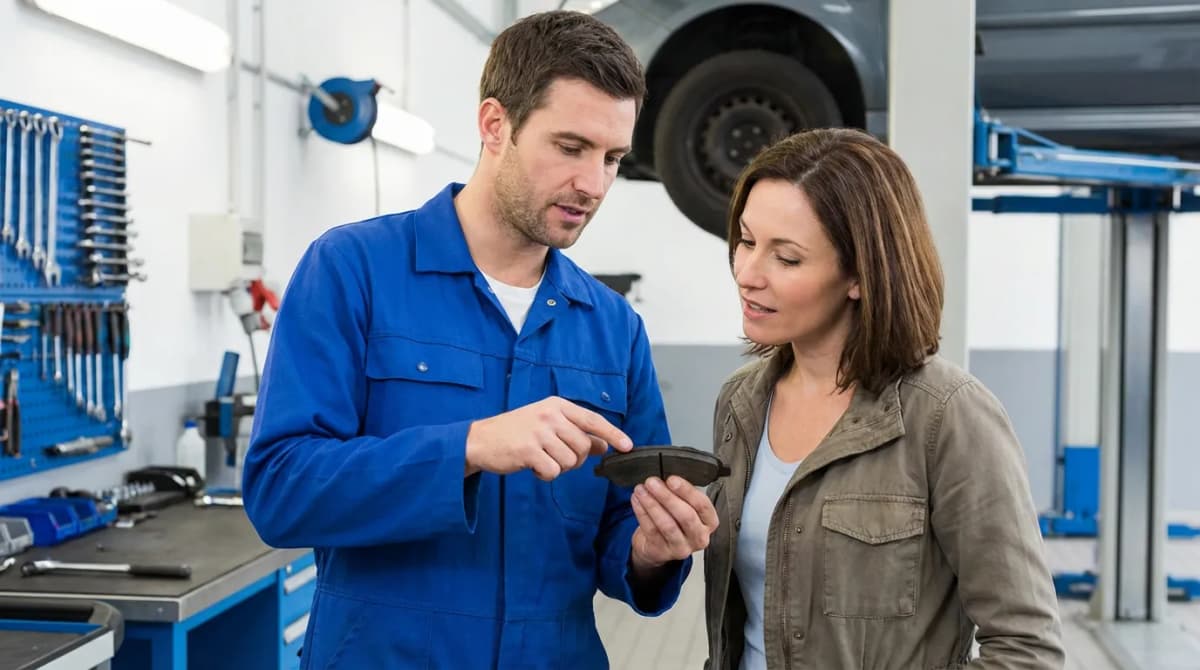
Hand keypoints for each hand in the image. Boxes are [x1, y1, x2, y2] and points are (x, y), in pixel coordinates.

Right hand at [465, 396, 632, 479]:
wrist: (479, 439)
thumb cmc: (516, 432)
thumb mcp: (547, 424)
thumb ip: (575, 432)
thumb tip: (604, 445)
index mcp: (557, 405)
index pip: (593, 420)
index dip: (613, 434)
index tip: (627, 446)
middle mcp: (550, 416)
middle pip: (584, 446)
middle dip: (575, 459)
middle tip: (555, 456)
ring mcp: (539, 432)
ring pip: (570, 462)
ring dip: (558, 467)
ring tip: (540, 458)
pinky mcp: (528, 450)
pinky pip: (553, 472)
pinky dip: (545, 475)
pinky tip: (532, 466)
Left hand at [629, 475, 718, 571]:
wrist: (657, 546)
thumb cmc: (674, 521)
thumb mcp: (684, 506)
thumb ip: (680, 494)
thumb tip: (666, 478)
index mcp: (709, 522)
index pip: (702, 505)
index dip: (687, 491)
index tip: (672, 479)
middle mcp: (699, 537)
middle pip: (686, 516)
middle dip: (667, 496)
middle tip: (652, 482)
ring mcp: (681, 547)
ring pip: (667, 524)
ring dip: (652, 504)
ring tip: (641, 490)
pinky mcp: (662, 552)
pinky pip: (651, 530)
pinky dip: (642, 512)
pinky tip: (636, 500)